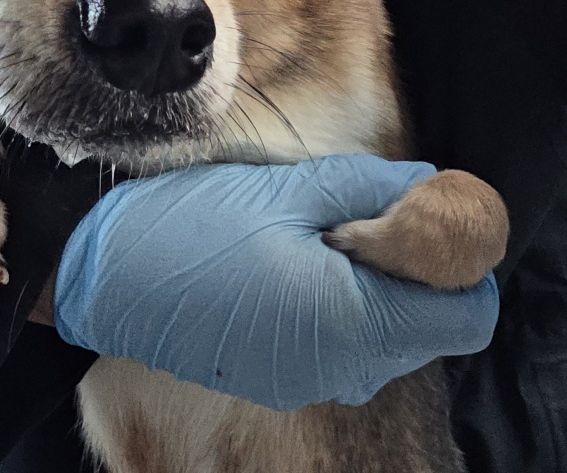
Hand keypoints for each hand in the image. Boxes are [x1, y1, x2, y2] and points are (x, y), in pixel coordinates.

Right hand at [52, 155, 499, 410]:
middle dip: (412, 269)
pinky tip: (282, 262)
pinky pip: (336, 346)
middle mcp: (341, 370)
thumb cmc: (189, 228)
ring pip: (381, 336)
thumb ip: (374, 189)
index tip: (424, 215)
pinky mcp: (274, 378)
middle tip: (356, 213)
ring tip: (311, 234)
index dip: (461, 260)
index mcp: (355, 323)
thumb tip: (434, 185)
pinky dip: (333, 306)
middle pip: (427, 326)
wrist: (97, 274)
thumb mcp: (287, 190)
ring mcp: (305, 382)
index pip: (468, 315)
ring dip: (370, 286)